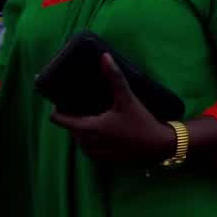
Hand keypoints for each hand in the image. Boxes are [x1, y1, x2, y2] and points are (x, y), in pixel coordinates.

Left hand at [49, 54, 173, 164]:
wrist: (158, 146)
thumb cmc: (141, 122)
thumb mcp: (127, 99)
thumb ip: (114, 78)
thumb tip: (104, 56)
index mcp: (88, 128)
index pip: (58, 120)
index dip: (59, 109)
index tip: (66, 100)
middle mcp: (87, 143)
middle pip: (70, 128)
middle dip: (74, 117)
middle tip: (85, 104)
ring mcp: (95, 154)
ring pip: (80, 139)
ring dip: (83, 129)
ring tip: (96, 116)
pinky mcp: (104, 160)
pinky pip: (90, 148)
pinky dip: (93, 139)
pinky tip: (106, 131)